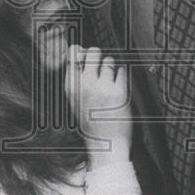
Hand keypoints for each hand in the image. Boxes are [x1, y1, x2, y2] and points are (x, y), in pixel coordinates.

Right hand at [65, 46, 132, 167]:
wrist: (105, 145)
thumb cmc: (91, 123)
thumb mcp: (75, 100)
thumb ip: (76, 77)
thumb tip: (78, 49)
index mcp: (71, 87)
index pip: (73, 54)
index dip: (81, 52)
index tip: (86, 57)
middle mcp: (85, 85)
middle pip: (93, 51)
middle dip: (99, 57)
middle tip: (102, 69)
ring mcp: (102, 88)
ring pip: (109, 60)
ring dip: (112, 69)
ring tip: (110, 84)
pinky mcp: (118, 92)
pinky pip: (122, 70)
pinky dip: (122, 76)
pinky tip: (118, 89)